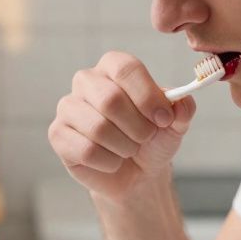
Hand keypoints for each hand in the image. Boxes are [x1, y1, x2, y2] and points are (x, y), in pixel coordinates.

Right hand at [48, 51, 195, 199]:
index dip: (147, 95)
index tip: (164, 119)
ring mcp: (68, 107)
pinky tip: (111, 160)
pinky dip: (109, 162)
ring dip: (124, 147)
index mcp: (113, 67)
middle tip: (146, 137)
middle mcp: (86, 81)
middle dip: (137, 127)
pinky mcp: (58, 134)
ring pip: (98, 128)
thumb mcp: (174, 124)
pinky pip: (86, 150)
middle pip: (110, 99)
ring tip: (129, 149)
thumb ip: (182, 110)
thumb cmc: (152, 139)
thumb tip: (182, 103)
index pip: (125, 68)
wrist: (136, 173)